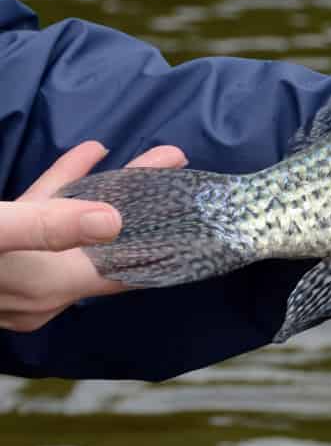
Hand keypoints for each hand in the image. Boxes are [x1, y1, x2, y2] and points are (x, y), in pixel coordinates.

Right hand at [0, 141, 186, 331]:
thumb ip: (47, 228)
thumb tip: (112, 221)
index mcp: (50, 288)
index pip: (127, 270)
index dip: (162, 246)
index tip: (195, 216)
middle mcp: (42, 291)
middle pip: (108, 241)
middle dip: (140, 200)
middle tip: (172, 164)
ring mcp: (21, 276)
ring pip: (75, 226)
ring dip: (103, 189)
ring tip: (137, 154)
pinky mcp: (3, 256)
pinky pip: (44, 221)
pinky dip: (63, 191)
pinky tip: (88, 155)